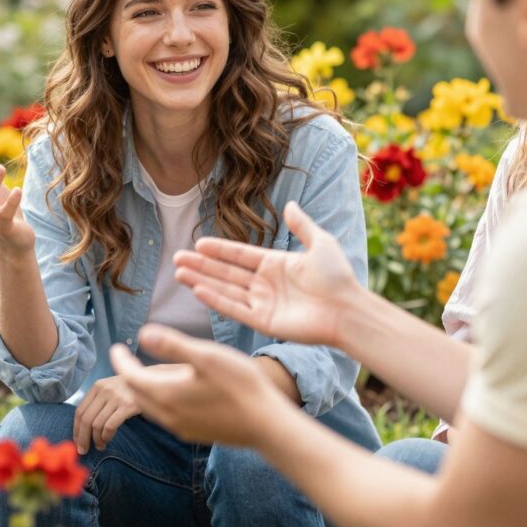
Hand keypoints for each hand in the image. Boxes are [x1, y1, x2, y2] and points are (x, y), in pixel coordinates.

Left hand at [73, 376, 139, 453]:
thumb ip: (98, 401)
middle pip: (86, 419)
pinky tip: (108, 440)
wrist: (154, 379)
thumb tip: (83, 426)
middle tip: (83, 450)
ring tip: (99, 446)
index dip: (76, 429)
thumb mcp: (111, 388)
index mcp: (98, 386)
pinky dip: (106, 436)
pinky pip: (110, 426)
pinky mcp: (128, 405)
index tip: (76, 441)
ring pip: (97, 424)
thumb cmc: (130, 389)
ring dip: (96, 440)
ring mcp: (116, 397)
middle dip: (83, 438)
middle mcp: (105, 390)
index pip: (80, 410)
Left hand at [109, 325, 290, 446]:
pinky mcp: (195, 433)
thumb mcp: (206, 356)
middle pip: (136, 394)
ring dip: (142, 391)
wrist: (267, 425)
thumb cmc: (241, 385)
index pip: (131, 376)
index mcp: (166, 393)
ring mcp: (181, 427)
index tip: (115, 348)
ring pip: (150, 408)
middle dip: (128, 376)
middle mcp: (168, 415)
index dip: (121, 360)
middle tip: (125, 359)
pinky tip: (171, 394)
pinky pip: (165, 417)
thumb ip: (172, 344)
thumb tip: (142, 333)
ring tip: (144, 375)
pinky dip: (158, 402)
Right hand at [174, 201, 360, 346]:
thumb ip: (302, 225)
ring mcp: (263, 303)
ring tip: (179, 273)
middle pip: (227, 273)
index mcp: (277, 265)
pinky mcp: (264, 322)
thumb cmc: (338, 277)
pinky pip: (235, 309)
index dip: (220, 250)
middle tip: (177, 258)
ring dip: (202, 281)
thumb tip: (291, 204)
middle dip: (202, 266)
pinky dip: (216, 300)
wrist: (348, 309)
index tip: (199, 244)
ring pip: (226, 290)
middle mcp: (266, 284)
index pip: (241, 256)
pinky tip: (198, 290)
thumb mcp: (320, 243)